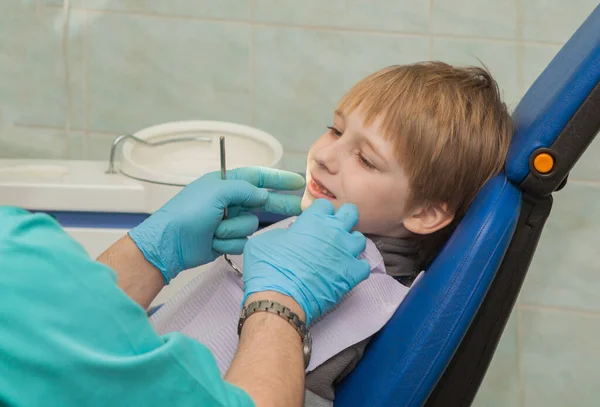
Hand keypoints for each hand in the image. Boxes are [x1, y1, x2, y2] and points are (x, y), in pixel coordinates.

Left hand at [129, 167, 304, 282]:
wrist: (170, 244)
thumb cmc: (189, 213)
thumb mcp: (216, 192)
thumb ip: (244, 189)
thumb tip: (263, 194)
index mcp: (226, 183)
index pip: (258, 177)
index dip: (279, 179)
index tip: (298, 182)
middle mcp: (230, 201)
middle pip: (263, 202)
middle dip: (279, 205)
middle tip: (301, 208)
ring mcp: (229, 221)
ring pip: (251, 225)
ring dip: (234, 229)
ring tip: (215, 230)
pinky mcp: (227, 240)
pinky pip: (242, 241)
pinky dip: (228, 242)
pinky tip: (213, 241)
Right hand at [242, 199, 370, 324]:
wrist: (279, 298)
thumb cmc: (268, 268)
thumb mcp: (266, 240)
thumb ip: (283, 233)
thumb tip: (289, 236)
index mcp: (314, 219)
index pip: (325, 204)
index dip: (319, 212)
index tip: (313, 221)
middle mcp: (334, 232)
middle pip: (350, 213)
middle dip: (343, 219)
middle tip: (332, 230)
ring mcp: (345, 253)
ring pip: (359, 239)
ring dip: (350, 244)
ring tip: (339, 253)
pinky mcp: (352, 274)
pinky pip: (364, 266)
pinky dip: (356, 268)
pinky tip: (345, 272)